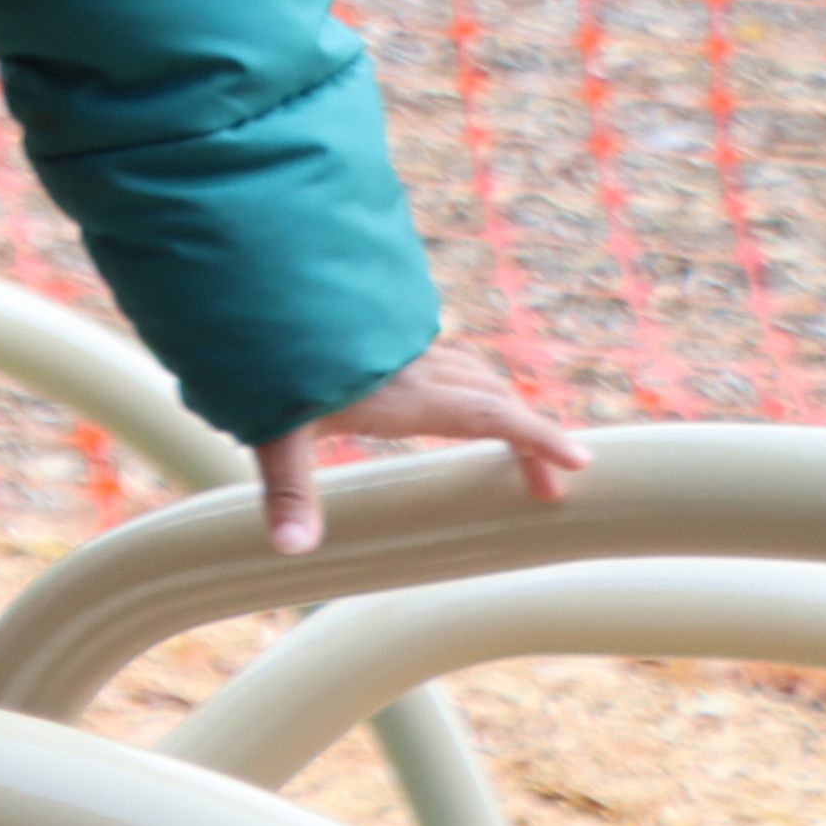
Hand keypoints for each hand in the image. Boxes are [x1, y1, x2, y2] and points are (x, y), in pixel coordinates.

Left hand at [250, 345, 592, 553]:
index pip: (493, 416)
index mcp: (408, 394)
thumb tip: (292, 549)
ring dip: (497, 404)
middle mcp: (414, 365)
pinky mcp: (376, 328)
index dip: (539, 439)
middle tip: (546, 484)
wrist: (244, 276)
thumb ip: (288, 489)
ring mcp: (397, 344)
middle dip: (528, 436)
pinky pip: (438, 355)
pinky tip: (443, 393)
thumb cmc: (260, 357)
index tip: (581, 463)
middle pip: (492, 396)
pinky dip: (461, 379)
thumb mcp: (274, 429)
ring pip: (467, 371)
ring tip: (510, 441)